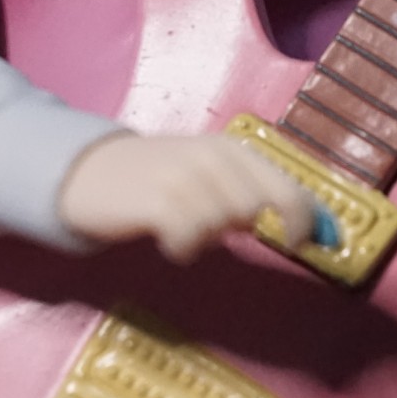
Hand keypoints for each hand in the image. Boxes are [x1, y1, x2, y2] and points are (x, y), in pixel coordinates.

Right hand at [58, 130, 319, 262]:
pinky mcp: (159, 201)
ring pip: (224, 225)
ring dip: (207, 237)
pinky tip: (170, 241)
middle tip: (216, 228)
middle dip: (243, 226)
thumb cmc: (154, 178)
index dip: (306, 220)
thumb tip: (307, 230)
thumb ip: (250, 194)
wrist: (89, 174)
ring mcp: (185, 177)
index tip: (306, 245)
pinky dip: (184, 248)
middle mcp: (212, 157)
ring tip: (183, 228)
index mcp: (231, 149)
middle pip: (257, 208)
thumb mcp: (206, 175)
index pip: (287, 188)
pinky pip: (191, 238)